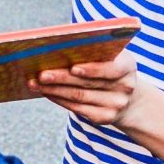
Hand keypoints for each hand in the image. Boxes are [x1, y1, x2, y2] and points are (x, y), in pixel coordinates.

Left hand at [32, 53, 163, 157]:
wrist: (128, 98)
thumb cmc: (109, 67)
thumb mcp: (110, 56)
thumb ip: (93, 50)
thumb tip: (59, 46)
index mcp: (128, 66)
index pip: (111, 69)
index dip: (92, 69)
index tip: (73, 67)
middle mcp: (125, 87)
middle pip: (88, 84)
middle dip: (62, 78)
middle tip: (41, 74)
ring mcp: (115, 105)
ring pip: (78, 97)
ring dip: (54, 90)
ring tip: (36, 83)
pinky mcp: (103, 118)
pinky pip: (76, 108)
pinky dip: (58, 99)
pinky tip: (45, 92)